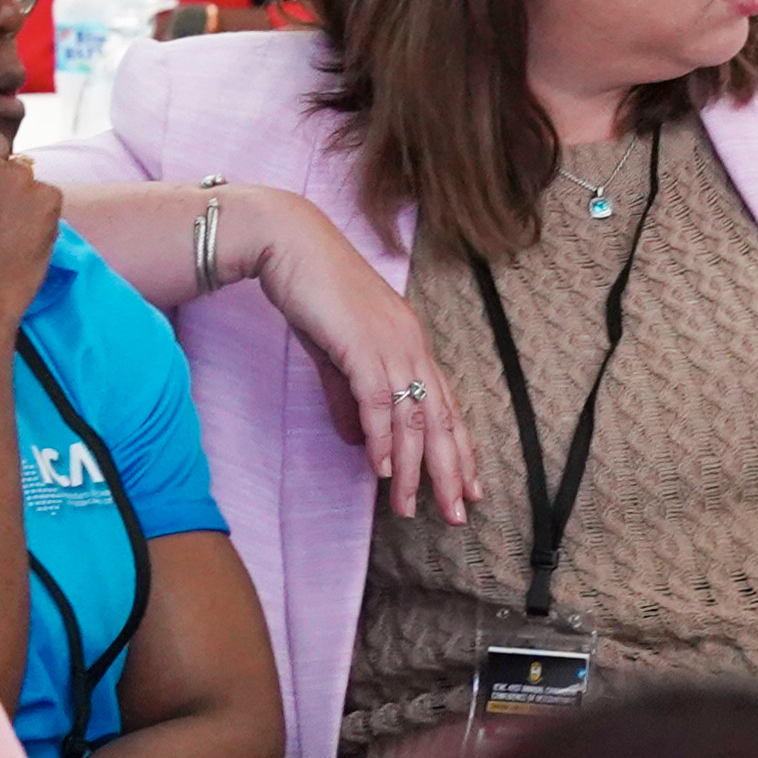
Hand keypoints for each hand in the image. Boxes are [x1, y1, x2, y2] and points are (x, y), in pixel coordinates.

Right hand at [245, 199, 479, 519]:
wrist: (288, 243)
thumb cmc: (313, 291)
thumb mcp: (336, 353)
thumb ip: (350, 397)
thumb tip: (358, 442)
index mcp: (412, 344)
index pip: (445, 406)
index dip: (460, 449)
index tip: (469, 486)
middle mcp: (411, 345)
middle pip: (440, 419)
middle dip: (451, 471)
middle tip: (457, 514)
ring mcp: (390, 344)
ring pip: (411, 417)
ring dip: (413, 468)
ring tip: (412, 508)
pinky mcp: (360, 345)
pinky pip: (377, 400)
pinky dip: (381, 438)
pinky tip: (383, 470)